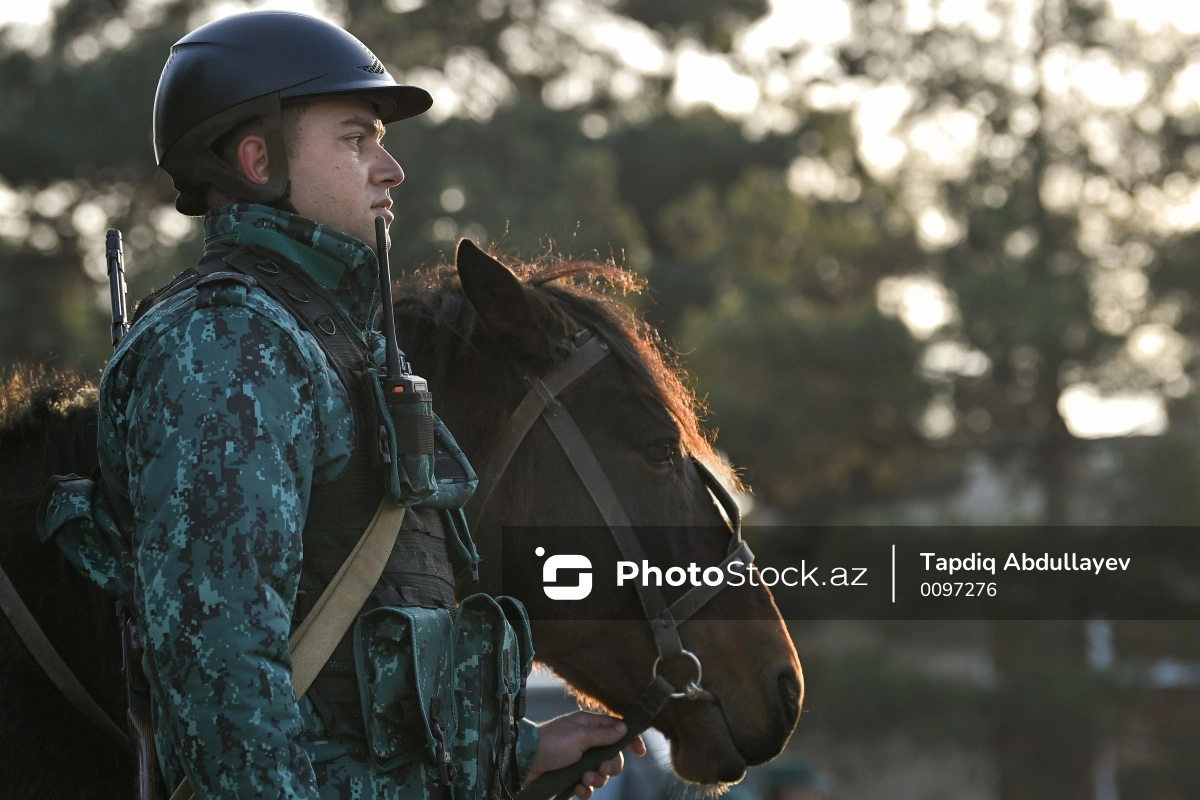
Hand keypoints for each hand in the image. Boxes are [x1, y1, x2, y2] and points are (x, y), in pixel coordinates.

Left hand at [522, 711, 647, 798]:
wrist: (523, 763)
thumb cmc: (550, 743)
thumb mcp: (580, 735)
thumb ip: (604, 734)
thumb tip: (624, 727)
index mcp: (588, 726)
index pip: (616, 729)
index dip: (630, 739)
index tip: (640, 752)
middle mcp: (585, 742)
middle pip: (612, 756)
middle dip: (611, 765)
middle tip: (602, 768)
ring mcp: (577, 761)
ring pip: (601, 773)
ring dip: (596, 779)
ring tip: (584, 779)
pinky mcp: (569, 777)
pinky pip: (587, 787)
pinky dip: (585, 790)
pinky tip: (577, 788)